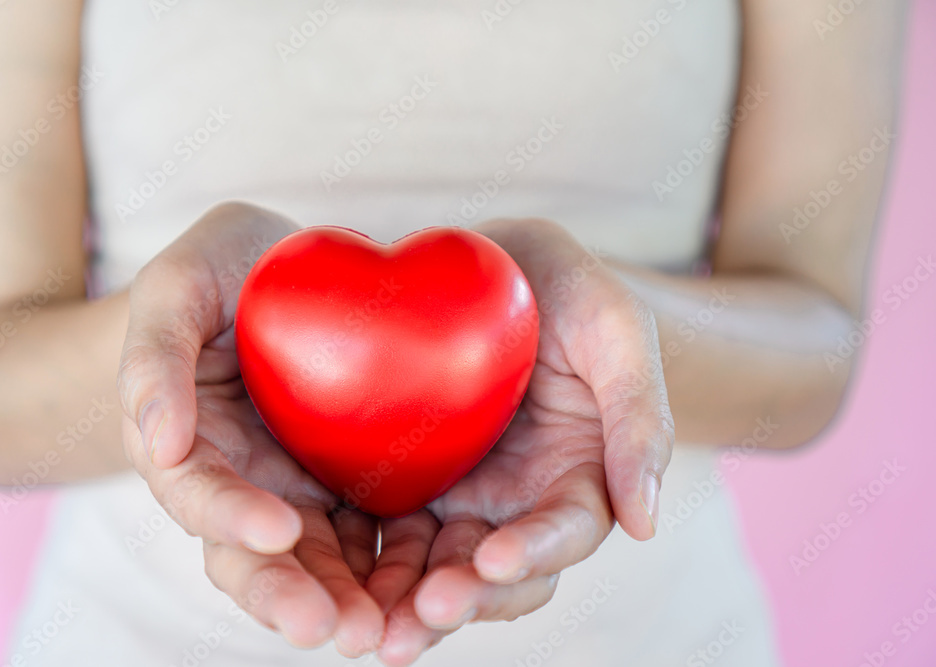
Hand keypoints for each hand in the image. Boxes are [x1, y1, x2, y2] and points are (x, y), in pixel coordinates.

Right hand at [117, 203, 385, 655]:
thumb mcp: (174, 288)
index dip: (231, 516)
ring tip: (390, 634)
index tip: (280, 527)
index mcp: (186, 446)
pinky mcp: (353, 481)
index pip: (200, 495)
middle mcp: (243, 482)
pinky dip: (397, 568)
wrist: (277, 269)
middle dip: (295, 596)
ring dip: (352, 601)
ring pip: (322, 561)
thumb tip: (160, 442)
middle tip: (341, 630)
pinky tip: (435, 588)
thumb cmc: (216, 271)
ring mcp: (300, 487)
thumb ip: (155, 356)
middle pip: (257, 557)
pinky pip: (374, 533)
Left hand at [373, 218, 674, 664]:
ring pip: (437, 565)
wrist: (506, 267)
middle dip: (466, 597)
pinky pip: (387, 529)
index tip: (496, 558)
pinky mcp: (409, 478)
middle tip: (423, 613)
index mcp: (577, 476)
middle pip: (498, 570)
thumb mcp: (617, 333)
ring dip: (408, 601)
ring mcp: (460, 493)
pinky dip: (367, 564)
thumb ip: (639, 419)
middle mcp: (518, 500)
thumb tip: (647, 525)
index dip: (536, 550)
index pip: (565, 529)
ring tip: (374, 629)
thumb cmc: (573, 293)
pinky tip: (336, 583)